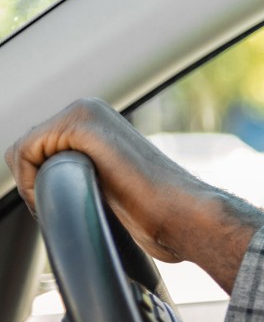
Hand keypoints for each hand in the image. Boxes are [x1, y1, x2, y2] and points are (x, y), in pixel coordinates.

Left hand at [5, 98, 263, 291]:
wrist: (184, 213)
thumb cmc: (155, 211)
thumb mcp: (106, 184)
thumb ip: (78, 173)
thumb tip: (52, 188)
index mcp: (94, 118)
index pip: (36, 149)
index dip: (39, 185)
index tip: (67, 207)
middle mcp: (88, 108)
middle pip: (26, 149)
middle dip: (36, 184)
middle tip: (72, 207)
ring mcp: (85, 112)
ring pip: (22, 151)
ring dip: (35, 186)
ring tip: (74, 203)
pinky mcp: (82, 124)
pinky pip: (26, 153)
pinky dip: (33, 182)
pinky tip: (70, 195)